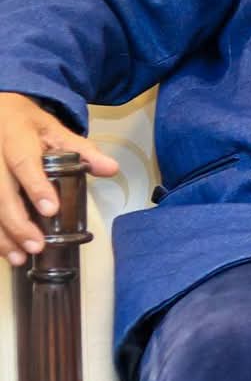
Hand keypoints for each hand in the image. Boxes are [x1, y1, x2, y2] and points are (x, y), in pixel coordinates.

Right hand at [0, 92, 118, 267]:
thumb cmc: (27, 124)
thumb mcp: (56, 130)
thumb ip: (83, 151)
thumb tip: (111, 169)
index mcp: (15, 136)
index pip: (24, 163)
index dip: (35, 187)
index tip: (50, 210)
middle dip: (17, 222)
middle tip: (36, 245)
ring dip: (1, 233)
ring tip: (18, 256)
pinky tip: (5, 249)